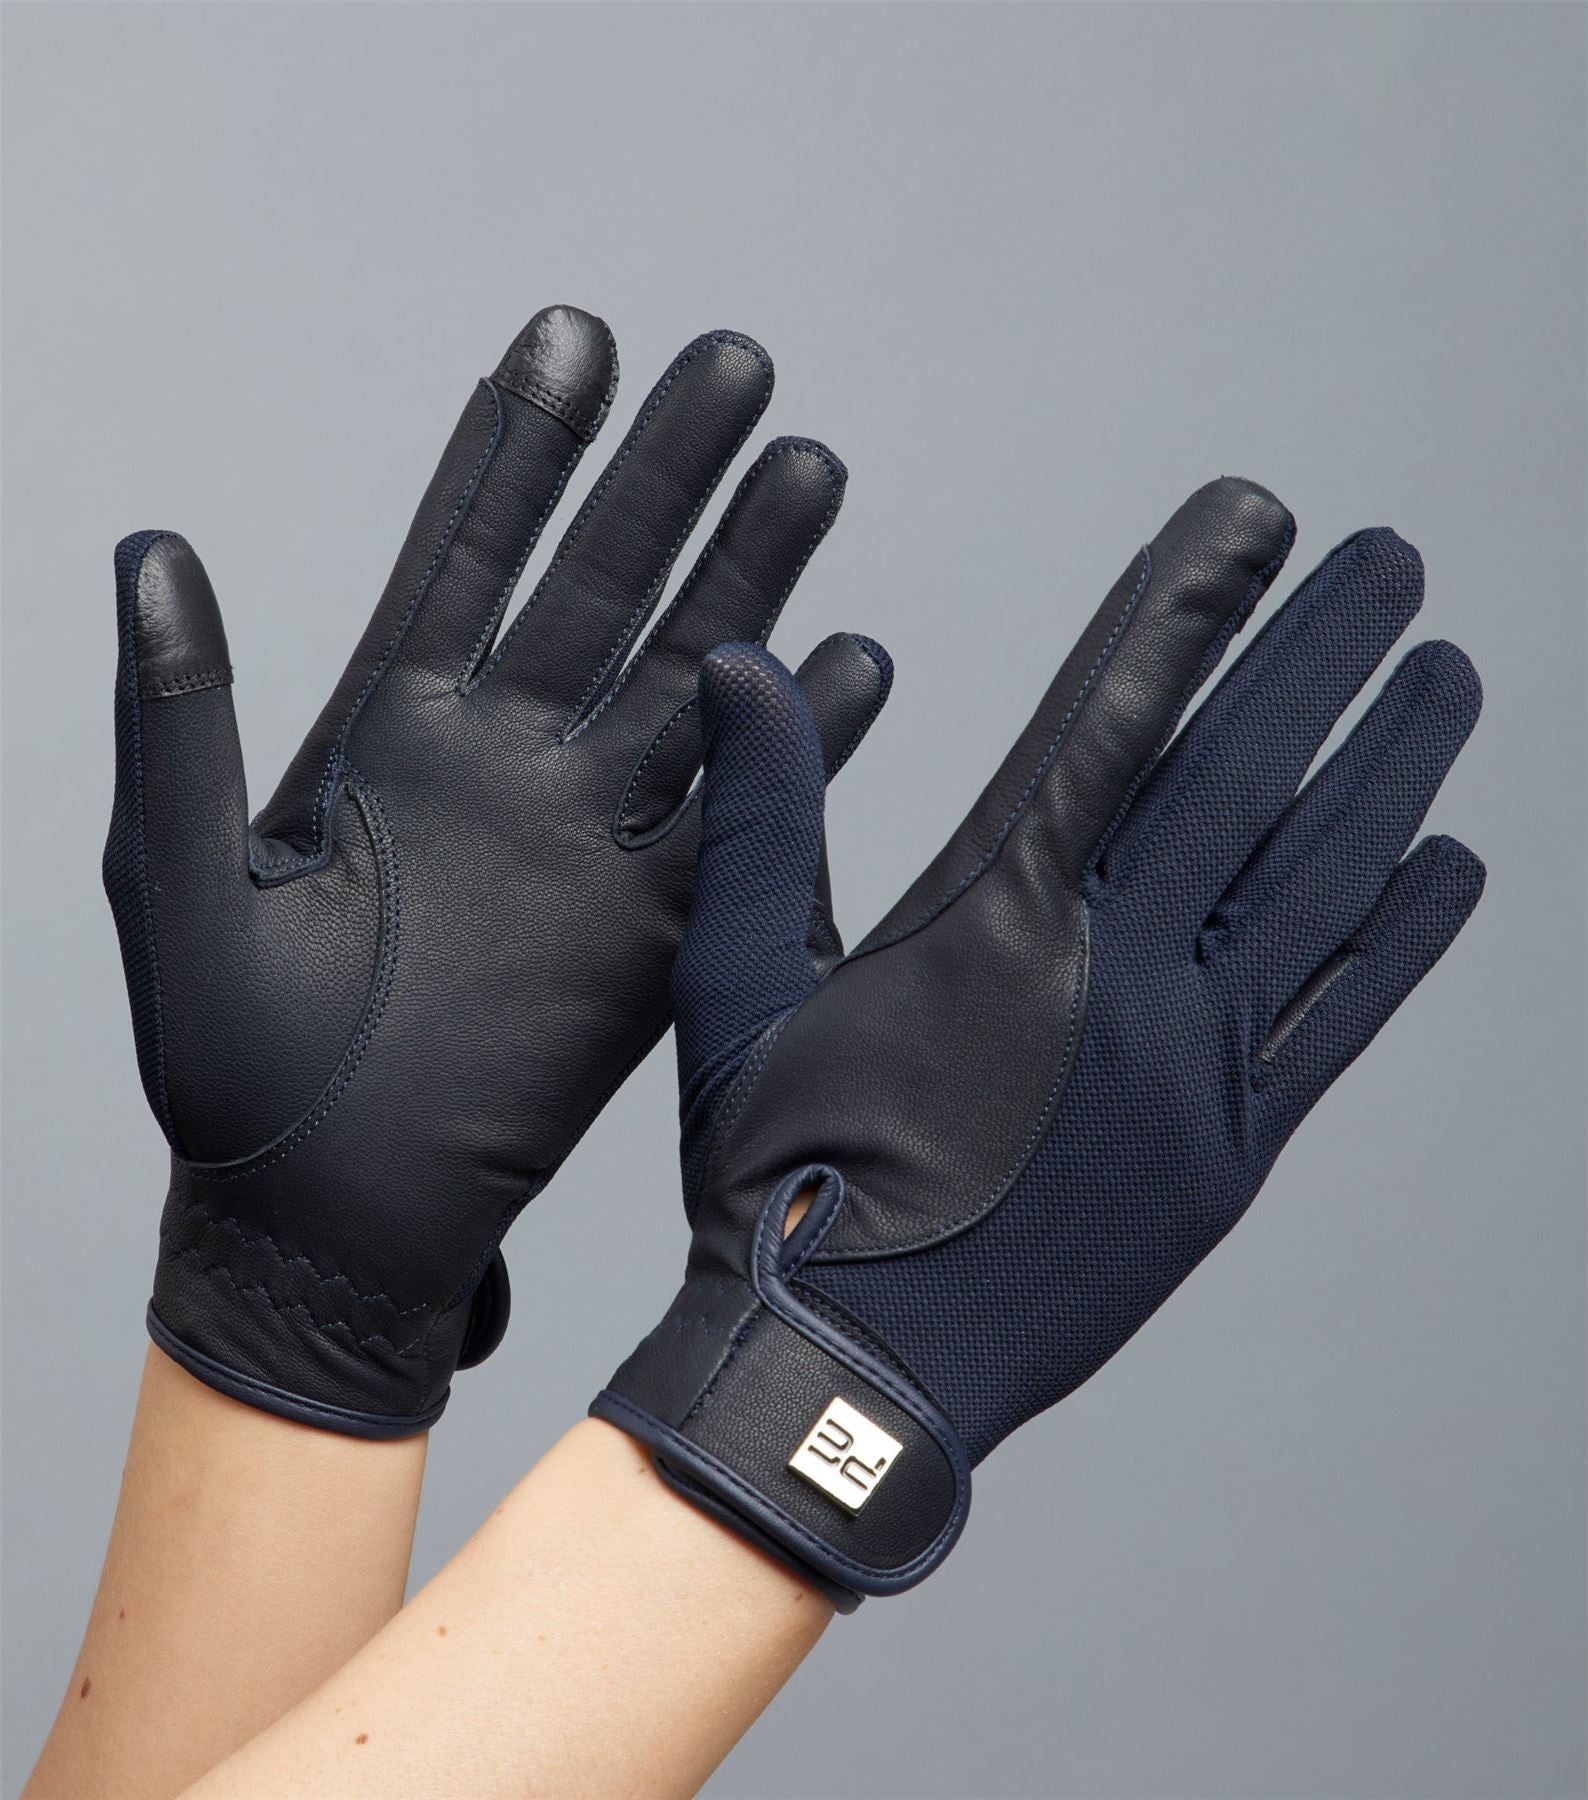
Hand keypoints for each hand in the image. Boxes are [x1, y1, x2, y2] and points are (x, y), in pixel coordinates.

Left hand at [105, 306, 891, 1435]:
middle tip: (737, 365)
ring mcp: (592, 835)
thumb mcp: (180, 879)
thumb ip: (180, 720)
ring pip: (688, 675)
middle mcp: (509, 758)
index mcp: (392, 727)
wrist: (328, 1215)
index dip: (522, 445)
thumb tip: (152, 552)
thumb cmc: (226, 1061)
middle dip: (667, 476)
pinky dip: (801, 742)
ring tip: (811, 469)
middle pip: (603, 583)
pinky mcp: (654, 923)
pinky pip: (740, 814)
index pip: (467, 549)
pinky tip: (852, 662)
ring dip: (750, 577)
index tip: (576, 331)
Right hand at [594, 478, 1483, 1606]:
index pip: (1116, 718)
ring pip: (1316, 883)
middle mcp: (1115, 974)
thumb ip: (757, 818)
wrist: (846, 1370)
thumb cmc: (776, 1175)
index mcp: (994, 920)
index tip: (1260, 518)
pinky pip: (1336, 1022)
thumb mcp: (733, 984)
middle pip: (1243, 776)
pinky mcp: (1225, 1152)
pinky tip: (1450, 863)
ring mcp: (1187, 1065)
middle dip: (1321, 653)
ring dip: (1388, 768)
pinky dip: (1399, 937)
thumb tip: (739, 668)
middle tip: (1390, 561)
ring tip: (1443, 673)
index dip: (1193, 604)